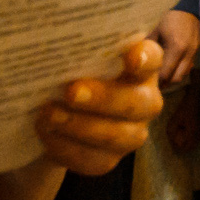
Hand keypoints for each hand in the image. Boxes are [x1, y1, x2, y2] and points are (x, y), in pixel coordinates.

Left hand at [37, 38, 162, 173]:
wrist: (55, 112)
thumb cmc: (69, 73)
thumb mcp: (73, 57)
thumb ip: (74, 50)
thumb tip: (50, 39)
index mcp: (140, 66)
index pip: (152, 59)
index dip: (145, 59)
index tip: (132, 57)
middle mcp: (145, 100)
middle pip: (136, 102)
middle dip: (104, 98)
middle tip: (71, 91)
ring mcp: (132, 132)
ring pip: (118, 135)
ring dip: (81, 127)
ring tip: (49, 115)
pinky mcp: (110, 159)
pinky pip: (95, 160)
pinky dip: (67, 148)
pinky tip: (46, 135)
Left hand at [152, 9, 199, 87]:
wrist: (191, 10)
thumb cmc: (172, 19)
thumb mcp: (157, 30)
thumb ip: (149, 44)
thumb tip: (138, 54)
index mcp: (176, 48)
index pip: (167, 72)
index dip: (159, 80)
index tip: (151, 83)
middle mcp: (187, 54)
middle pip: (177, 77)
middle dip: (167, 82)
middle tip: (157, 83)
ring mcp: (193, 54)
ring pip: (184, 73)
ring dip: (174, 77)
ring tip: (164, 76)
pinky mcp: (196, 52)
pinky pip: (188, 66)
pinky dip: (180, 70)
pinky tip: (173, 66)